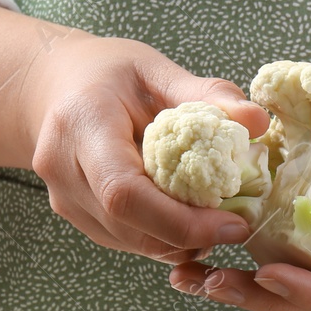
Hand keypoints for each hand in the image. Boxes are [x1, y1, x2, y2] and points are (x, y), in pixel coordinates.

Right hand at [0, 2, 272, 264]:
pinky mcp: (77, 215)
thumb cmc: (107, 74)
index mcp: (82, 124)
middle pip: (130, 225)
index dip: (181, 220)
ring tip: (217, 219)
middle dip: (191, 235)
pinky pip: (127, 240)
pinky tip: (188, 218)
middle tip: (237, 225)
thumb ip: (205, 94)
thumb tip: (257, 121)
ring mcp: (65, 198)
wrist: (53, 87)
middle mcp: (64, 168)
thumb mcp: (155, 69)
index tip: (232, 223)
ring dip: (181, 241)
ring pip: (131, 241)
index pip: (124, 191)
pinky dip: (164, 238)